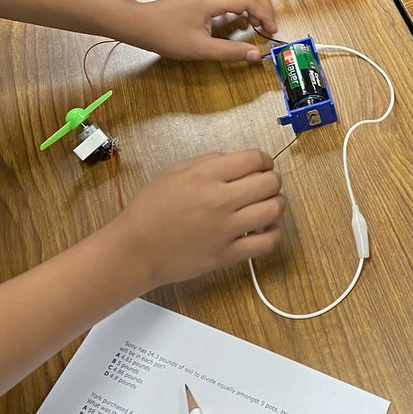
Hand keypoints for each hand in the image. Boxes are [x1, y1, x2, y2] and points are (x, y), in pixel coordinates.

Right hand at [106, 150, 284, 288]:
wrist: (135, 249)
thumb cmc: (149, 210)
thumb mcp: (173, 172)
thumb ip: (206, 161)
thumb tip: (233, 160)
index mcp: (206, 175)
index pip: (254, 159)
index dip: (264, 160)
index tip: (262, 165)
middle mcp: (220, 199)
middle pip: (269, 182)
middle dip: (272, 180)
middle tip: (266, 184)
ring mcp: (226, 228)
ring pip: (274, 210)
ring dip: (277, 203)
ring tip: (269, 204)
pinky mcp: (227, 254)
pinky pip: (266, 243)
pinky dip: (274, 233)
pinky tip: (266, 229)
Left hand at [126, 0, 277, 61]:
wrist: (142, 24)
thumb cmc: (167, 36)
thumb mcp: (199, 50)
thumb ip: (229, 52)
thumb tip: (255, 55)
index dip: (266, 14)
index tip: (271, 31)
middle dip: (265, 6)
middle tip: (268, 27)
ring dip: (255, 1)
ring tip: (256, 22)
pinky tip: (241, 16)